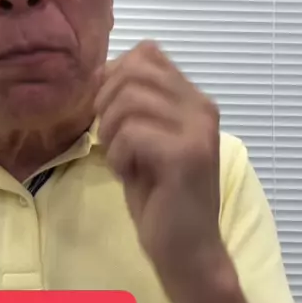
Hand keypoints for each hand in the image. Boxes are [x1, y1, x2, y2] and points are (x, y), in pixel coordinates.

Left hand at [95, 41, 224, 299]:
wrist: (186, 250)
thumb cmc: (159, 197)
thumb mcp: (141, 140)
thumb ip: (131, 103)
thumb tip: (101, 70)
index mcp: (193, 99)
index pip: (146, 52)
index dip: (113, 76)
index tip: (108, 112)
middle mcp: (201, 107)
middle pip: (133, 70)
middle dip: (106, 103)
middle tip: (111, 140)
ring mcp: (197, 130)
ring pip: (128, 100)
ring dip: (110, 132)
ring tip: (122, 160)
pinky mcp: (186, 154)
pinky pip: (131, 133)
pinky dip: (118, 156)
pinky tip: (129, 175)